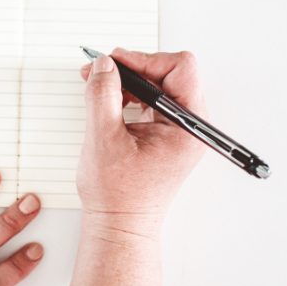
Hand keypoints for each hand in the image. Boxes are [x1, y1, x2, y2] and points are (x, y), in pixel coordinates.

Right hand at [77, 48, 207, 235]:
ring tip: (98, 88)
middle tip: (99, 72)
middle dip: (131, 68)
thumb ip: (103, 95)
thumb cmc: (117, 195)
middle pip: (167, 72)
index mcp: (187, 127)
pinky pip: (149, 98)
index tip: (115, 63)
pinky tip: (107, 102)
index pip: (179, 69)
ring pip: (156, 83)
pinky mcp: (163, 132)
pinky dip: (127, 94)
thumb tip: (105, 64)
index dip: (144, 60)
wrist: (118, 225)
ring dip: (126, 80)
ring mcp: (177, 129)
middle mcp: (188, 125)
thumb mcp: (103, 139)